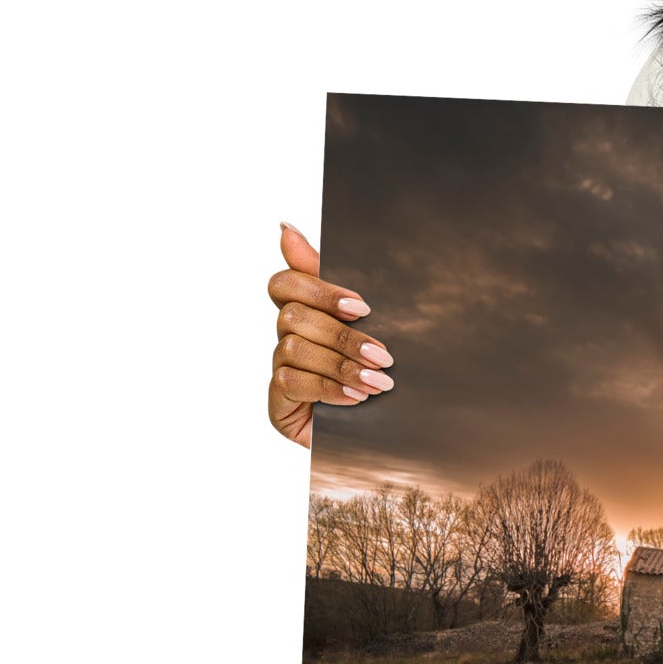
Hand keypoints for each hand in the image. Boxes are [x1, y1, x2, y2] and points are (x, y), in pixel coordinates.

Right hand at [266, 221, 394, 447]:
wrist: (384, 436)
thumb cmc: (377, 374)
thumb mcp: (370, 327)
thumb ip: (336, 282)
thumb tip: (285, 227)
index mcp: (307, 312)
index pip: (285, 283)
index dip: (319, 289)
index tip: (362, 307)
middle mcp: (287, 338)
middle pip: (293, 316)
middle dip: (343, 336)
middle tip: (384, 355)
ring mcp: (280, 369)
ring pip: (294, 348)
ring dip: (341, 365)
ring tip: (379, 382)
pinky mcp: (278, 402)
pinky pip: (291, 382)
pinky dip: (329, 389)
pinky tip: (357, 400)